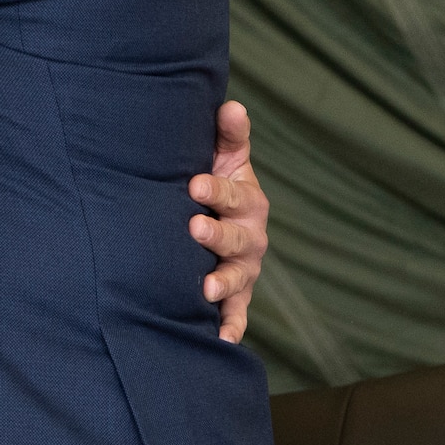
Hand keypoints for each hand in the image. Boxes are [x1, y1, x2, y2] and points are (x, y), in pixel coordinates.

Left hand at [188, 100, 268, 342]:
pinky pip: (236, 314)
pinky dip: (231, 327)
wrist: (218, 219)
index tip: (194, 184)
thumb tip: (231, 104)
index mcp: (247, 200)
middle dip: (216, 235)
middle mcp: (251, 237)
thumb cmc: (215, 183)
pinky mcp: (235, 297)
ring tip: (204, 289)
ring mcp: (243, 269)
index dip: (215, 190)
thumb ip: (227, 135)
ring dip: (222, 283)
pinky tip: (221, 340)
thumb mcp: (224, 158)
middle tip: (194, 228)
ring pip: (236, 278)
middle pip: (235, 238)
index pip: (231, 194)